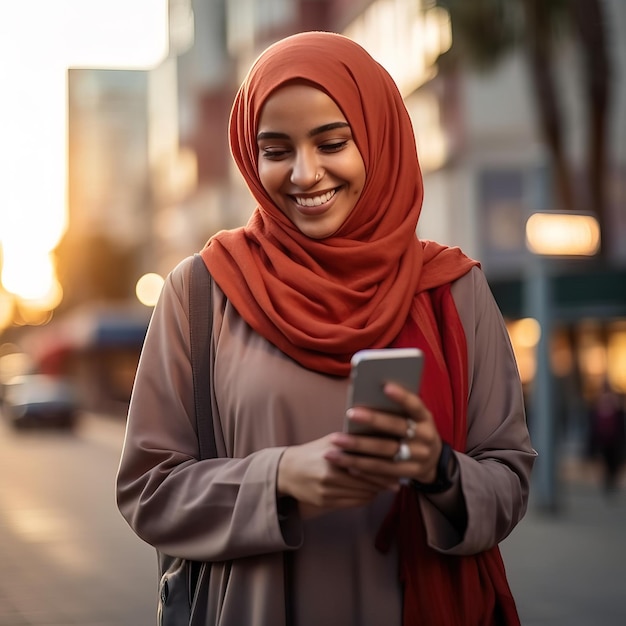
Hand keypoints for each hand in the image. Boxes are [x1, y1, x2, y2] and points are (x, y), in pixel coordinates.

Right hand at [277, 434, 399, 518]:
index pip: (366, 466)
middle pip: (366, 483)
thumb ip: (353, 440)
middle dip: (383, 483)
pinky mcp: (325, 503)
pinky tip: (371, 493)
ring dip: (375, 492)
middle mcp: (330, 476)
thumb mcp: (331, 440)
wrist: (287, 471)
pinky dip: (364, 499)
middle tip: (397, 483)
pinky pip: (352, 504)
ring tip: (387, 488)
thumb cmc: (313, 451)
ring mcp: (327, 492)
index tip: (397, 469)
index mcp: (334, 457)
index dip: (384, 469)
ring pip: (361, 496)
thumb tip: (381, 438)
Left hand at [325, 382, 442, 484]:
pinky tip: (344, 461)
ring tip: (334, 441)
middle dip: (373, 420)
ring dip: (358, 447)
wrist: (433, 462)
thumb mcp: (412, 418)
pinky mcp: (409, 474)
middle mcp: (425, 437)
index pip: (415, 404)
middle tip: (349, 413)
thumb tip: (366, 393)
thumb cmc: (412, 429)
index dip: (402, 396)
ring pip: (386, 452)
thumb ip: (396, 408)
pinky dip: (362, 466)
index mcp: (425, 418)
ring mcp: (419, 457)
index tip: (385, 386)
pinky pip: (383, 471)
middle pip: (397, 427)